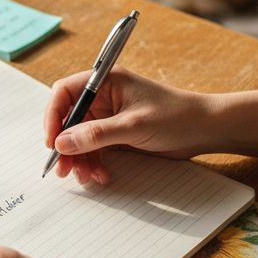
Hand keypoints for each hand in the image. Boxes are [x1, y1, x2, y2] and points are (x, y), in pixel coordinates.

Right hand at [44, 69, 210, 185]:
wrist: (205, 130)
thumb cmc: (175, 116)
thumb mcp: (133, 126)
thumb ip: (96, 134)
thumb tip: (62, 143)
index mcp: (106, 80)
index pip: (66, 92)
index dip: (54, 116)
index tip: (52, 142)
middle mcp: (104, 96)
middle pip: (69, 118)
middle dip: (66, 145)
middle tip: (63, 169)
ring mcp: (110, 116)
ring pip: (80, 137)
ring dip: (80, 158)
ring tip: (87, 176)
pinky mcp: (117, 133)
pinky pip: (95, 148)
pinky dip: (93, 162)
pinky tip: (101, 175)